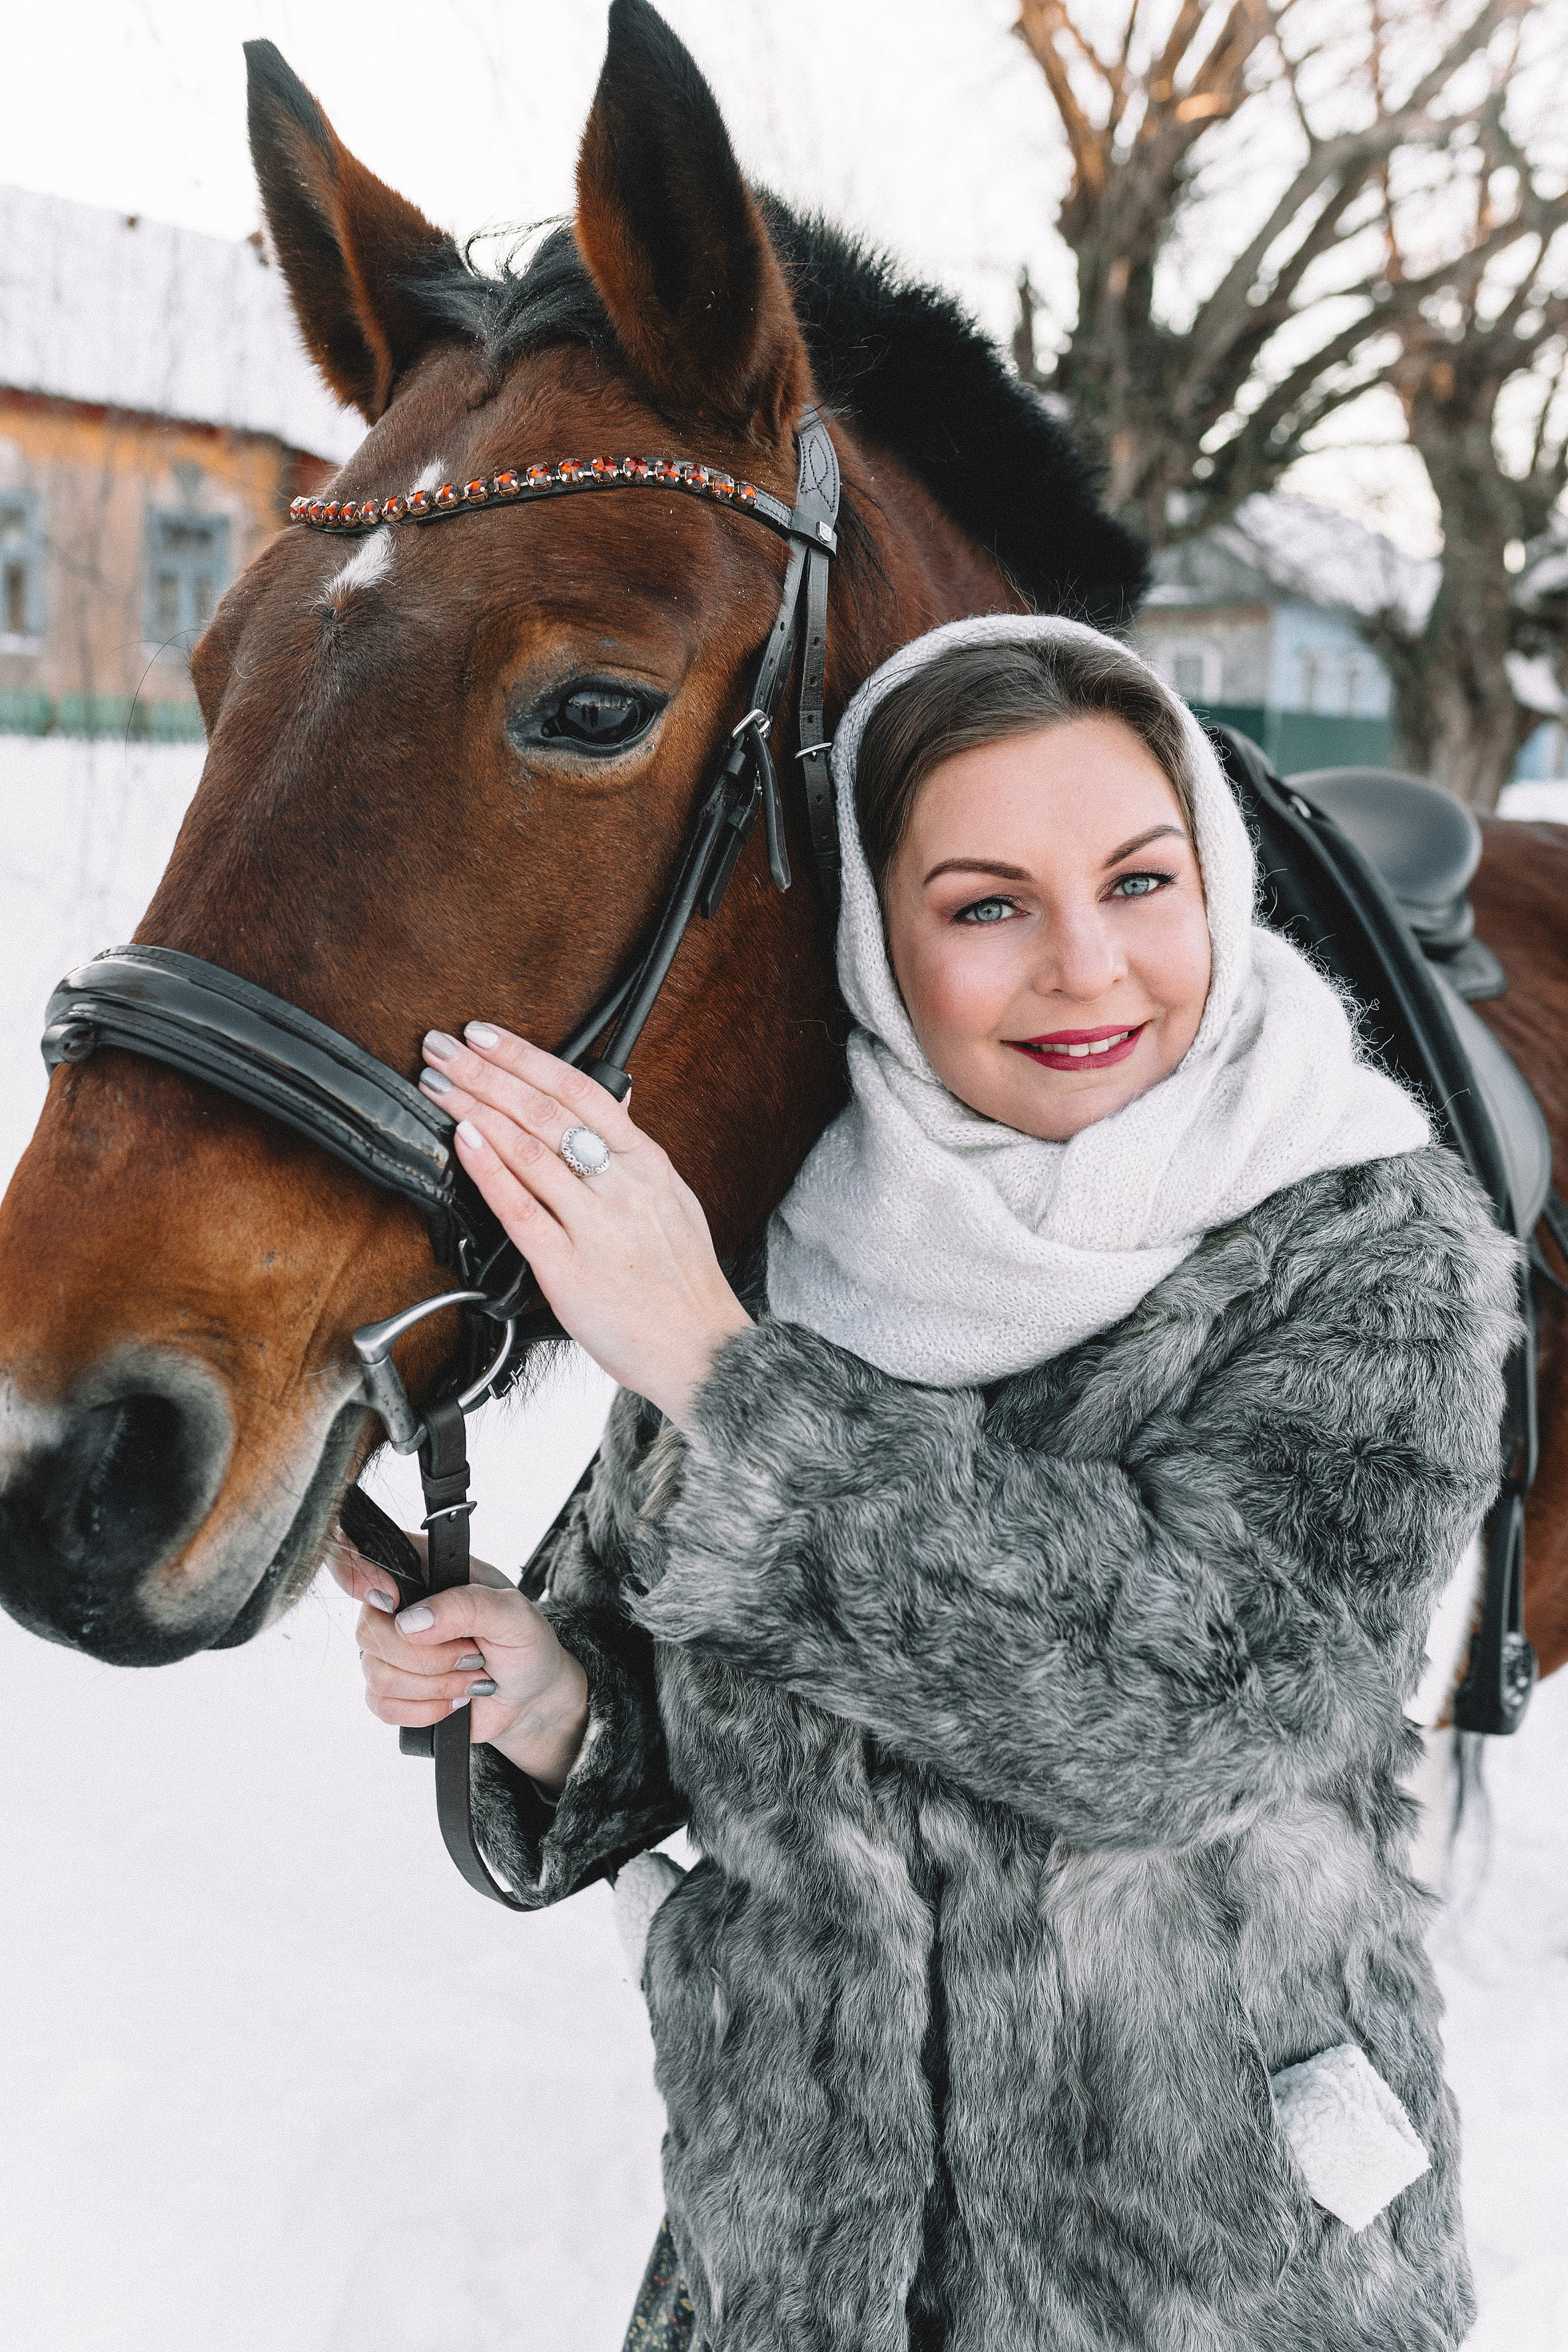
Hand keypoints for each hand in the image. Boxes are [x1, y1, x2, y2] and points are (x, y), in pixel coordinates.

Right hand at [328, 1537, 588, 1791]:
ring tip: (472, 1677)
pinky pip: (382, 1706)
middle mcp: (397, 1608)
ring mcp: (390, 1652)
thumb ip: (466, 1605)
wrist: (532, 1696)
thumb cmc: (524, 1644)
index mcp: (423, 1569)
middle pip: (369, 1630)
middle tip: (473, 1654)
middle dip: (430, 1655)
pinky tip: (454, 1700)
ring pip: (378, 1674)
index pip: (362, 1556)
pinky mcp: (392, 1692)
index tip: (393, 1602)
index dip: (362, 1577)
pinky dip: (426, 1710)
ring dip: (436, 1685)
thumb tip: (411, 1621)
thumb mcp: (513, 1614)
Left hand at [419, 1022, 751, 1428]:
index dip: (526, 1057)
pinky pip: (521, 1211)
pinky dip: (489, 1170)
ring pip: (529, 1152)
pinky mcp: (570, 1270)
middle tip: (441, 1049)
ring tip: (437, 1086)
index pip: (581, 1090)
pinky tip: (464, 1141)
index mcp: (647, 1163)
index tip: (484, 1035)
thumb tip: (615, 1100)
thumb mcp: (672, 1199)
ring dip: (475, 1109)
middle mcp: (622, 1187)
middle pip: (545, 1112)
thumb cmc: (682, 1281)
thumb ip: (634, 1151)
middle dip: (485, 1073)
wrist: (699, 1349)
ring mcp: (597, 1227)